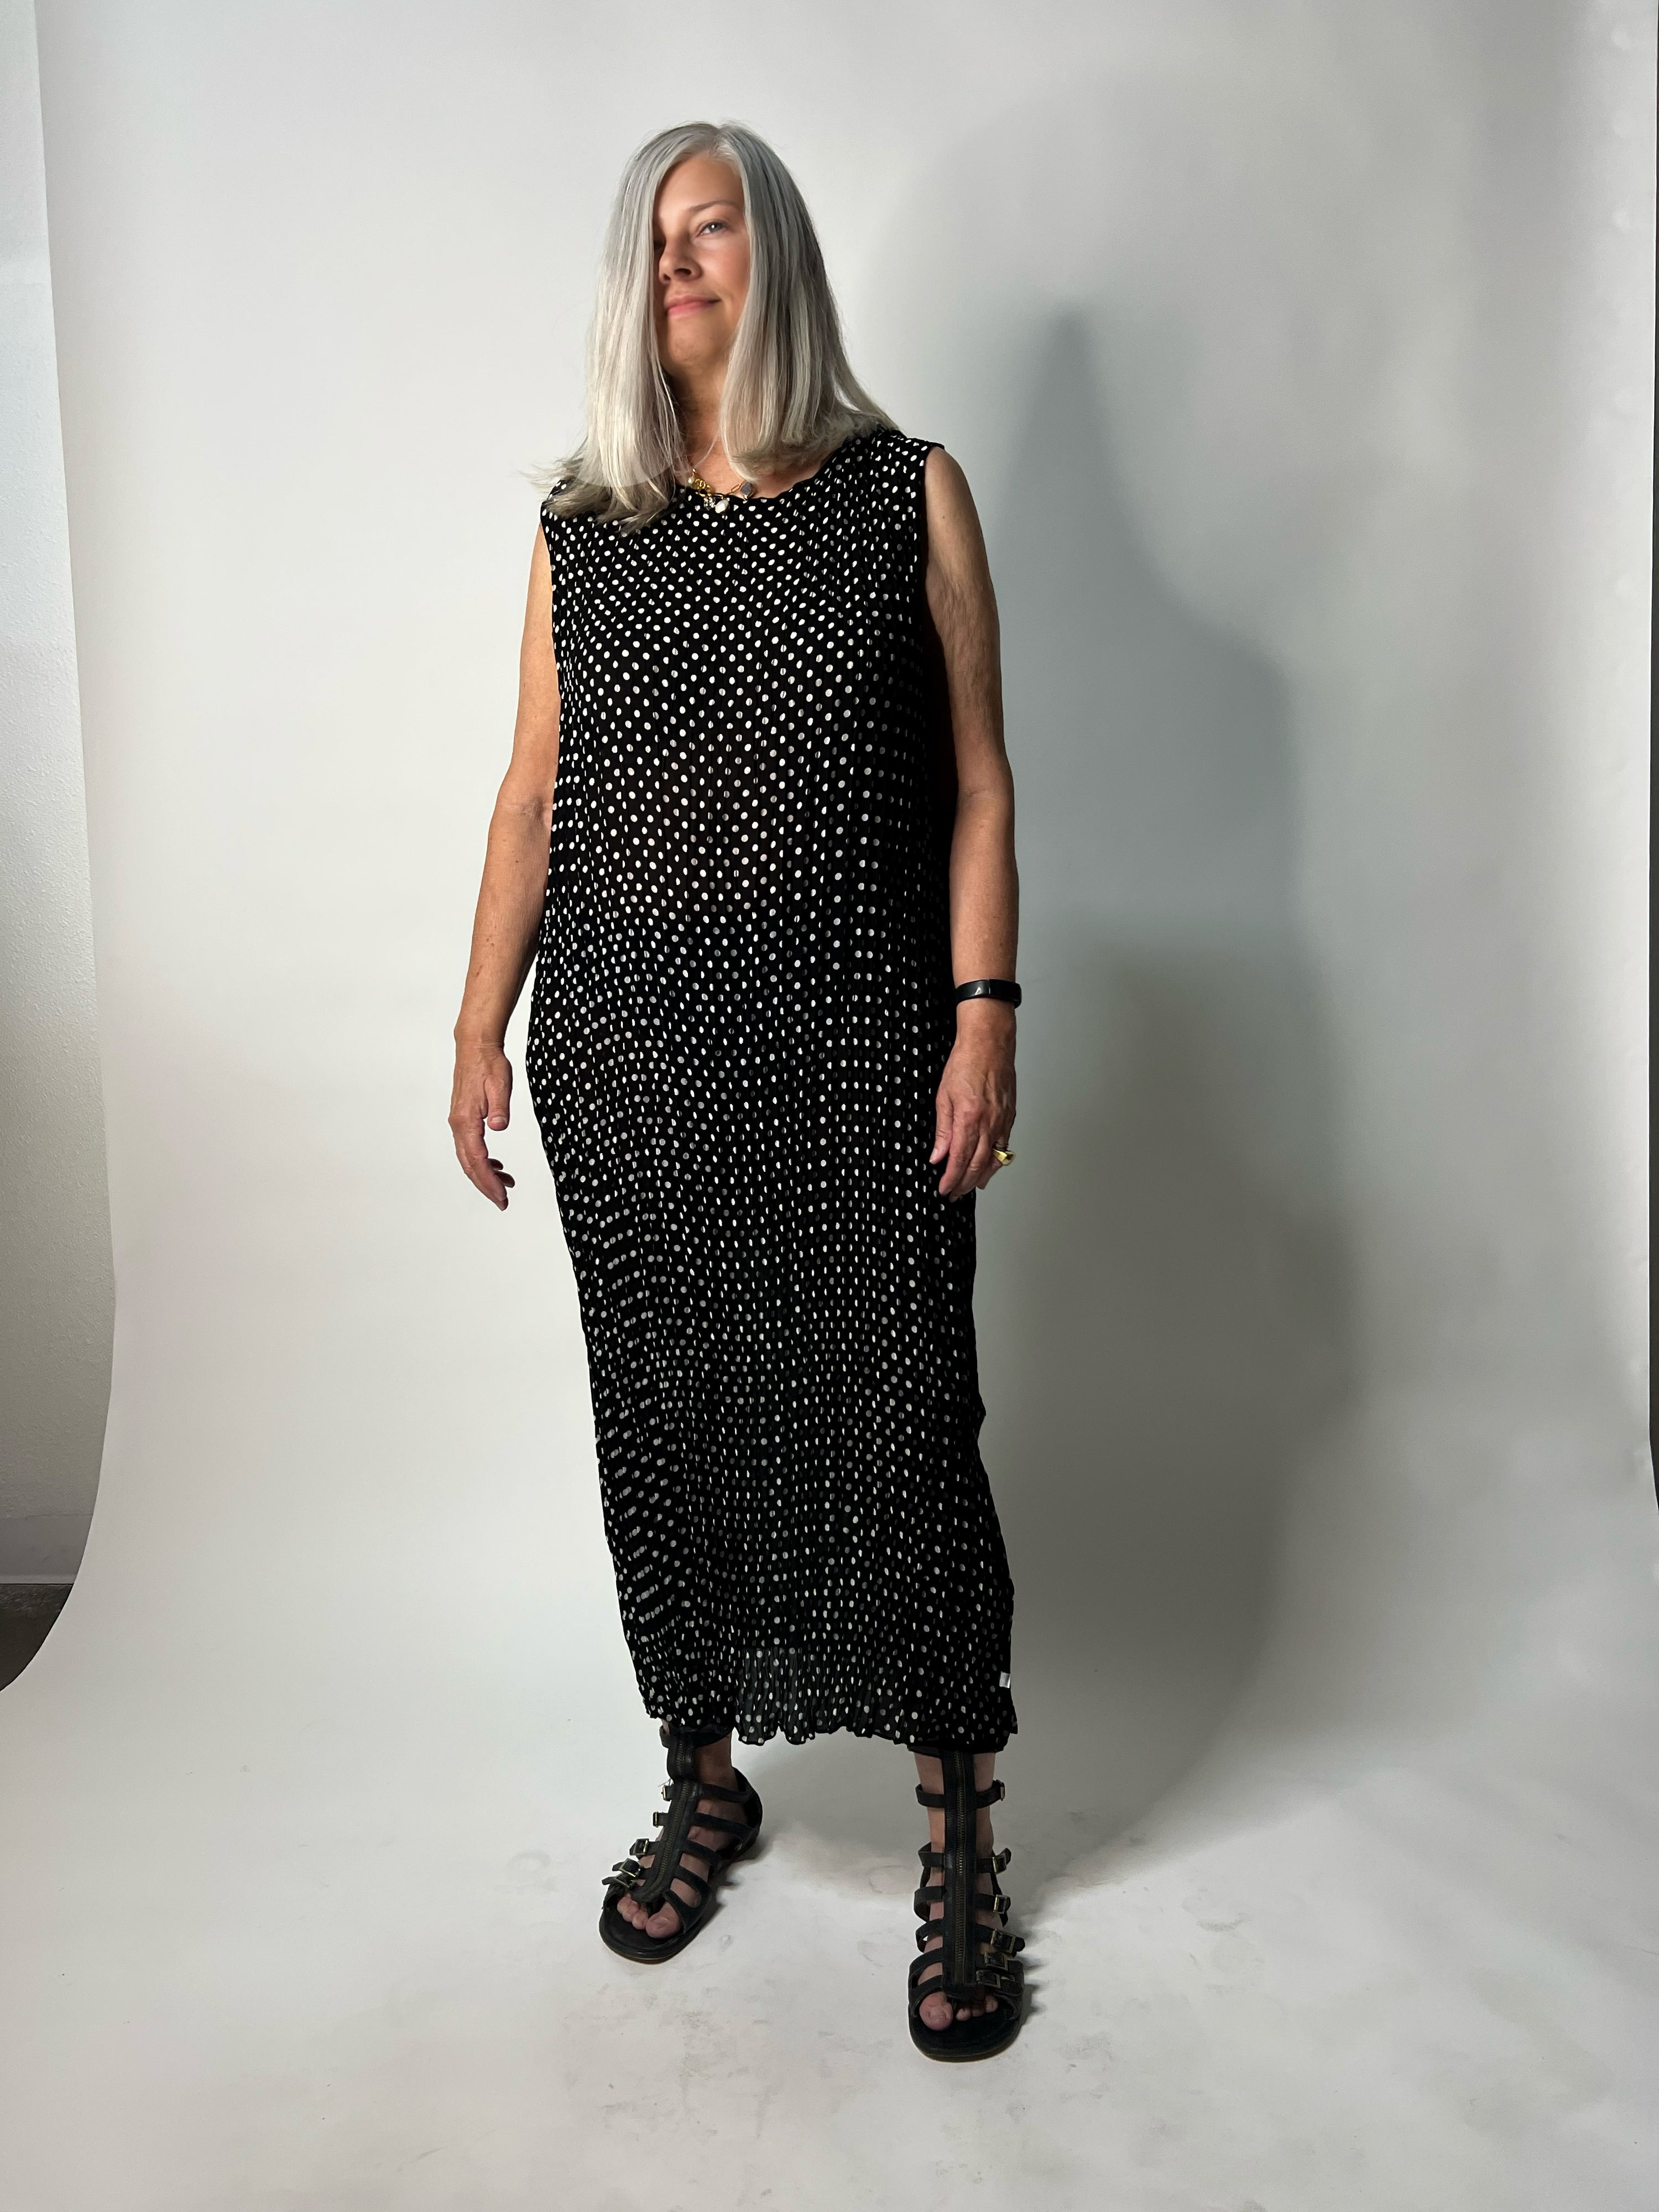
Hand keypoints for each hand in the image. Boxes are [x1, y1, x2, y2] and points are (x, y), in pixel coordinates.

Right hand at [449, 1037, 517, 1209]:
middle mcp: (458, 1124)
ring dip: (484, 1174)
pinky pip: (470, 1147)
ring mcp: (458, 1122)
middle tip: (502, 1201)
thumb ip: (500, 1107)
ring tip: (505, 1184)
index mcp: (466, 1120)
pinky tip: (497, 1166)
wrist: (475, 1046)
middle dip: (485, 1186)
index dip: (489, 1181)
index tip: (502, 1196)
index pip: (477, 1160)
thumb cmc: (489, 1063)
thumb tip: (499, 1126)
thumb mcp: (501, 1083)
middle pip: (469, 1165)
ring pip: (468, 1158)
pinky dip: (482, 1161)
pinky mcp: (463, 1118)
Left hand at [930, 1001, 1015, 1199]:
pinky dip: (996, 1161)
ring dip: (982, 1177)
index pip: (960, 1159)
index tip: (944, 1190)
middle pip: (978, 1165)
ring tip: (971, 1187)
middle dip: (965, 1183)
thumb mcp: (943, 1096)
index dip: (951, 1179)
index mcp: (969, 1118)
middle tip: (954, 1194)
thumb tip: (938, 1156)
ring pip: (994, 1159)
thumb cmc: (966, 1062)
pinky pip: (1004, 1146)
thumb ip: (942, 1130)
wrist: (989, 1043)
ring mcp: (1002, 1121)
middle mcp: (989, 1123)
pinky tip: (990, 1166)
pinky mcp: (1010, 1116)